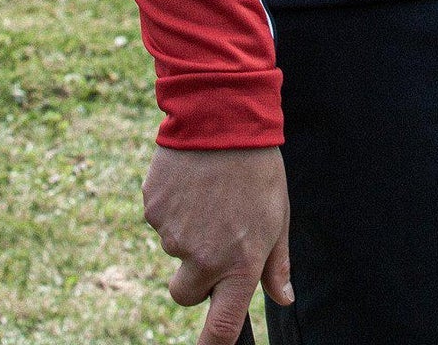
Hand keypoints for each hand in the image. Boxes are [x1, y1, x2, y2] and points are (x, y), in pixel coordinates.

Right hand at [141, 144, 292, 342]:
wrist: (222, 115)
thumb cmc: (258, 167)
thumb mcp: (279, 215)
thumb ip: (277, 264)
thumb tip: (284, 299)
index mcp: (240, 262)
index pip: (222, 327)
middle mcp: (204, 257)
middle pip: (185, 295)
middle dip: (194, 277)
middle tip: (214, 236)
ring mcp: (173, 235)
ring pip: (174, 250)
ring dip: (187, 230)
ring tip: (210, 191)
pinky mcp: (153, 211)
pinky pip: (159, 221)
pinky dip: (172, 207)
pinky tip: (191, 179)